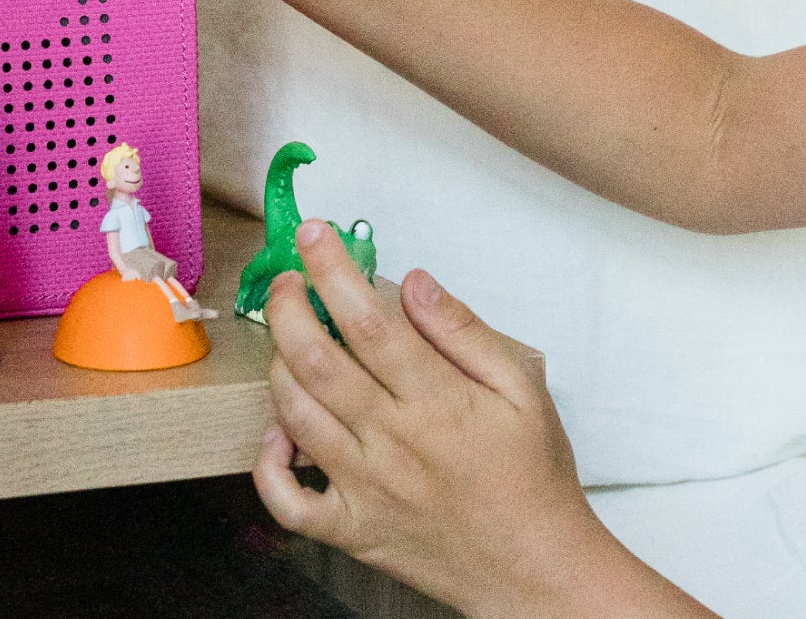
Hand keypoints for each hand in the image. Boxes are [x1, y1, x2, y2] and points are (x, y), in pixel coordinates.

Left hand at [254, 226, 706, 618]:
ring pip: (294, 415)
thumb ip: (465, 332)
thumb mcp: (523, 390)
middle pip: (315, 360)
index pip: (367, 319)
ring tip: (287, 337)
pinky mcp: (350, 529)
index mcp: (436, 401)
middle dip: (288, 306)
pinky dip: (269, 463)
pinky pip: (287, 500)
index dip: (332, 269)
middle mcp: (390, 441)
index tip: (314, 236)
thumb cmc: (534, 476)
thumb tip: (414, 282)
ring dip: (278, 364)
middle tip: (287, 279)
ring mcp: (363, 488)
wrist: (536, 569)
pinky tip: (279, 432)